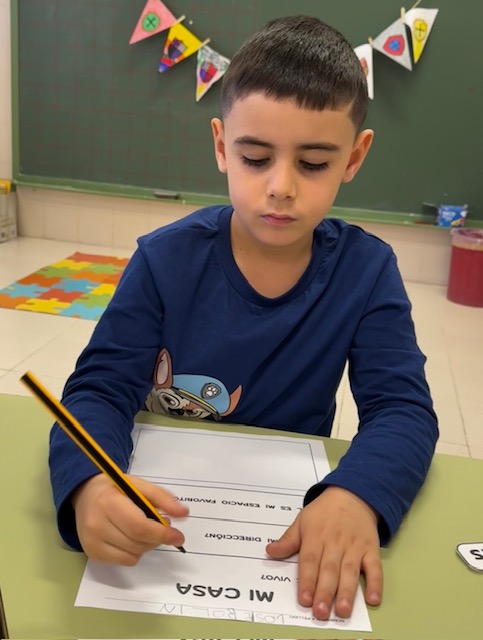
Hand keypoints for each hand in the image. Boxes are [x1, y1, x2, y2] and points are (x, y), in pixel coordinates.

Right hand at [72, 474, 187, 563]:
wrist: (86, 495)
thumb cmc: (117, 489)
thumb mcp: (140, 485)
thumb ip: (162, 498)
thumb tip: (184, 514)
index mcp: (109, 502)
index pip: (138, 526)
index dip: (161, 534)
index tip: (178, 536)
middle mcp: (96, 524)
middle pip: (137, 543)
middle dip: (157, 539)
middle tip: (163, 528)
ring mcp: (92, 542)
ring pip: (133, 556)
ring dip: (146, 546)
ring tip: (144, 529)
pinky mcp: (92, 554)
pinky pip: (124, 562)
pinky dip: (134, 552)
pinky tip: (131, 537)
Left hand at [266, 486, 381, 619]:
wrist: (353, 495)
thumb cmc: (324, 511)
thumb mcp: (303, 520)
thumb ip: (288, 539)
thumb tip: (270, 552)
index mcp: (316, 536)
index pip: (310, 560)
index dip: (307, 580)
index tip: (304, 599)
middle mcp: (335, 543)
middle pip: (329, 569)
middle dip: (325, 592)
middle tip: (321, 612)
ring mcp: (355, 547)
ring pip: (350, 571)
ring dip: (347, 592)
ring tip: (343, 611)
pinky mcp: (371, 549)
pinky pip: (375, 567)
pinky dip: (376, 583)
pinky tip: (373, 599)